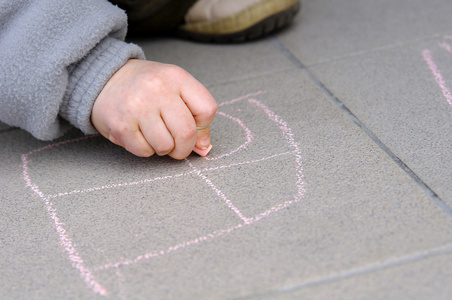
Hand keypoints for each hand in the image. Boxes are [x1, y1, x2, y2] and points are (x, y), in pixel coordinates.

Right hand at [91, 59, 216, 158]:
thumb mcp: (174, 89)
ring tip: (154, 136)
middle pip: (187, 133)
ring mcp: (137, 106)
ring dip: (163, 149)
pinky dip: (145, 150)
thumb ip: (194, 116)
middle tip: (176, 145)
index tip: (193, 127)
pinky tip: (139, 135)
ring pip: (166, 146)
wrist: (103, 78)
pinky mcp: (120, 124)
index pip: (207, 109)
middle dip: (184, 147)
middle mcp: (157, 89)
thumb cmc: (145, 87)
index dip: (202, 125)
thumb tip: (204, 148)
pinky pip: (144, 151)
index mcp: (176, 76)